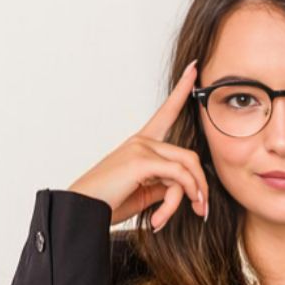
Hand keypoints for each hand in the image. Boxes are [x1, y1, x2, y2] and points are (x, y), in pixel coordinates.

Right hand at [66, 59, 209, 230]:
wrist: (82, 211)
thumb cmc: (108, 202)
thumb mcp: (145, 191)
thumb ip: (165, 183)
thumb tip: (186, 186)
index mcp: (141, 144)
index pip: (166, 111)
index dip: (182, 90)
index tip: (194, 69)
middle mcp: (142, 141)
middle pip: (189, 156)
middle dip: (201, 185)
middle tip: (202, 209)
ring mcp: (141, 148)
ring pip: (187, 166)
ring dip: (194, 193)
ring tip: (189, 214)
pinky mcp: (141, 161)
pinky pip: (178, 176)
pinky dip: (181, 195)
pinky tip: (164, 215)